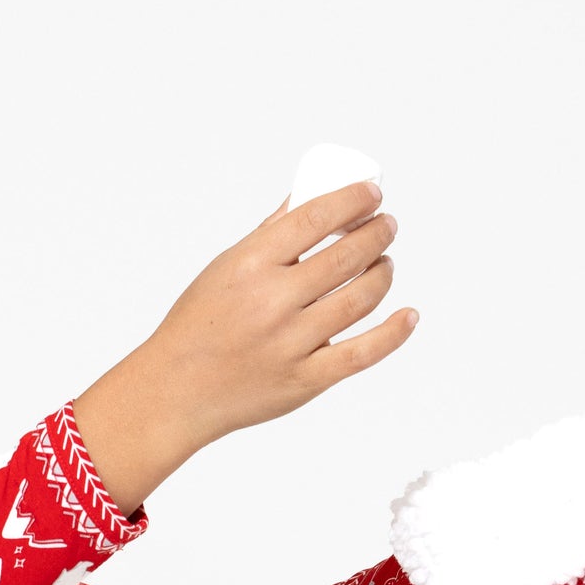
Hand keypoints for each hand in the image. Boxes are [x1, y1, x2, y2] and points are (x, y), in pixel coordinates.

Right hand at [144, 178, 413, 448]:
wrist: (176, 391)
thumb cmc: (198, 327)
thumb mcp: (224, 269)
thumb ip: (269, 235)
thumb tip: (309, 198)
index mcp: (250, 265)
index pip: (316, 218)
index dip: (353, 200)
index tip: (372, 194)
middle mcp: (273, 303)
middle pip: (346, 256)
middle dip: (377, 233)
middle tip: (386, 225)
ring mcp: (291, 344)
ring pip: (360, 299)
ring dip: (382, 274)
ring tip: (384, 263)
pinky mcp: (305, 381)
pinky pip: (362, 353)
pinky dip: (393, 333)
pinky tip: (408, 316)